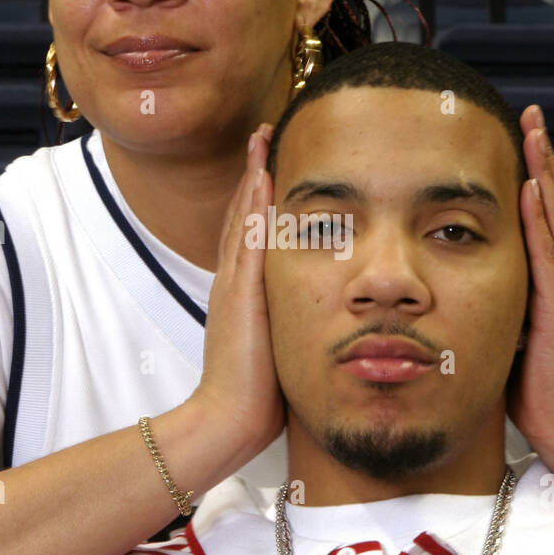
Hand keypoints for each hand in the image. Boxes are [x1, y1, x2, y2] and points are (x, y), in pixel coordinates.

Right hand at [196, 125, 285, 464]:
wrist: (228, 420)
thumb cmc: (259, 396)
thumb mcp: (280, 349)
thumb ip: (293, 328)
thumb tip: (325, 322)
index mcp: (244, 295)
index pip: (252, 236)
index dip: (260, 199)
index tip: (271, 165)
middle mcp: (234, 282)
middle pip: (243, 216)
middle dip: (253, 174)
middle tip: (263, 134)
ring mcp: (234, 286)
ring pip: (243, 219)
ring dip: (252, 177)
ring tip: (261, 138)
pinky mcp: (240, 294)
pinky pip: (247, 240)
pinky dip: (252, 207)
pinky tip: (261, 177)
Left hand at [507, 105, 553, 464]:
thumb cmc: (528, 378)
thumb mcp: (502, 322)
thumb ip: (486, 291)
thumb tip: (445, 270)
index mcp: (549, 275)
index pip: (541, 211)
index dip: (532, 170)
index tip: (518, 131)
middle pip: (553, 202)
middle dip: (541, 157)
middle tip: (530, 113)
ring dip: (545, 174)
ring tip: (534, 134)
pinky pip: (550, 257)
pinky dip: (542, 221)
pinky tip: (531, 191)